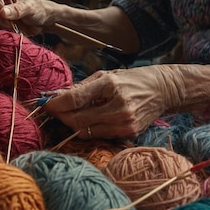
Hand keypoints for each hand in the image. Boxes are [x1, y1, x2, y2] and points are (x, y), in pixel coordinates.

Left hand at [44, 65, 186, 139]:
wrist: (163, 90)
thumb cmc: (132, 79)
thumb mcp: (108, 74)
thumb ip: (83, 86)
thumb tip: (57, 95)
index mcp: (110, 84)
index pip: (75, 99)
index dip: (57, 104)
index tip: (46, 104)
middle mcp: (117, 104)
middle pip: (77, 119)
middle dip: (61, 117)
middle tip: (53, 112)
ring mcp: (124, 121)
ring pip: (86, 131)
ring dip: (73, 125)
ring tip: (69, 116)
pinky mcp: (128, 133)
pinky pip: (99, 135)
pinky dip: (90, 129)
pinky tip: (89, 120)